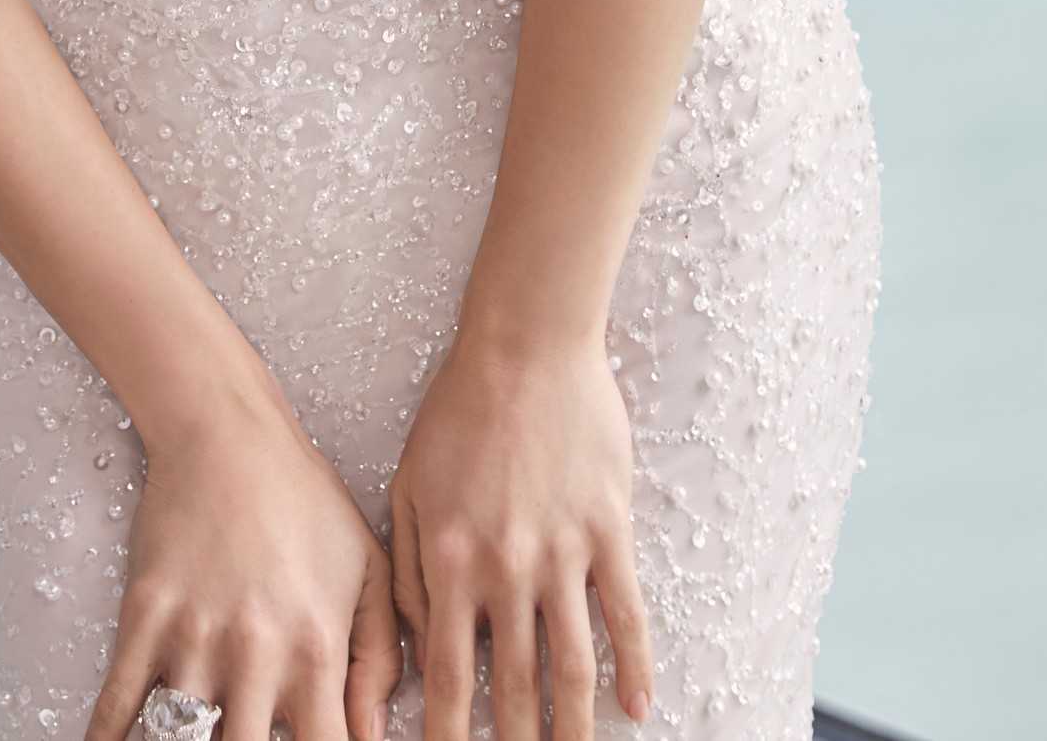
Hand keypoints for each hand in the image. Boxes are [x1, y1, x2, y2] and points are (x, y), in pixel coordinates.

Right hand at [85, 377, 403, 740]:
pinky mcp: (143, 617)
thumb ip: (380, 658)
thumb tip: (368, 733)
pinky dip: (109, 740)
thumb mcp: (367, 567)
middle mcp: (254, 654)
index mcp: (315, 648)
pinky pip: (118, 705)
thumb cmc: (301, 496)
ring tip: (197, 738)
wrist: (226, 430)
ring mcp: (192, 638)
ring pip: (181, 739)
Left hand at [386, 334, 651, 740]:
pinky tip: (637, 706)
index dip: (448, 734)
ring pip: (571, 665)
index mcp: (450, 558)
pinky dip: (635, 664)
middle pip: (512, 685)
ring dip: (573, 725)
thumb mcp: (409, 484)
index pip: (446, 675)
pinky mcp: (607, 530)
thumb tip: (417, 640)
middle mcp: (506, 568)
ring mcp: (562, 552)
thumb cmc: (458, 409)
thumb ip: (409, 567)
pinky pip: (625, 613)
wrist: (524, 344)